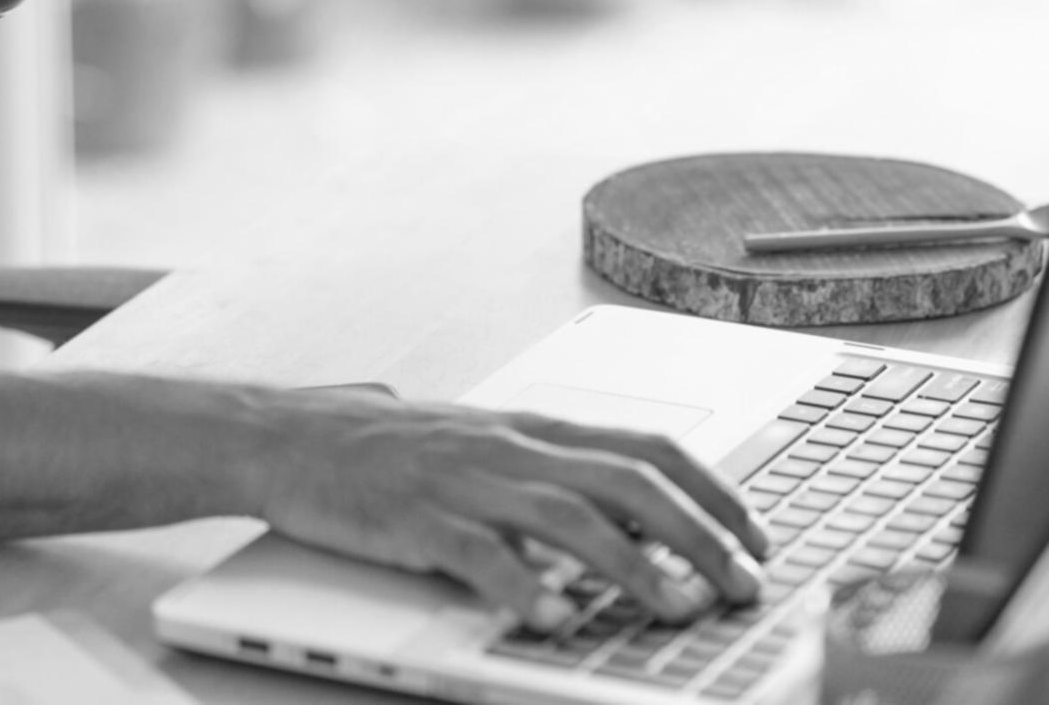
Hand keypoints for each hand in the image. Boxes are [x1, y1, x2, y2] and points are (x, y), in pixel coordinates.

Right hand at [258, 393, 769, 629]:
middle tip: (742, 584)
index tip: (756, 536)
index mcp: (533, 429)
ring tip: (675, 607)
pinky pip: (482, 556)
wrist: (293, 436)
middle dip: (700, 534)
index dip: (713, 493)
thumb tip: (624, 515)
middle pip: (630, 481)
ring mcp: (467, 482)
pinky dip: (525, 589)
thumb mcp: (481, 443)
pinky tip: (554, 620)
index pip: (649, 448)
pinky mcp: (418, 519)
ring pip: (572, 516)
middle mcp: (512, 448)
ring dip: (634, 565)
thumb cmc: (388, 449)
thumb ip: (547, 472)